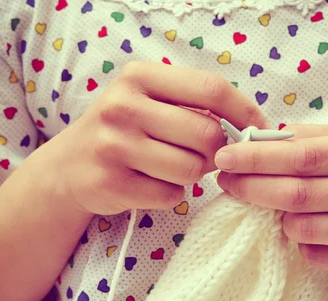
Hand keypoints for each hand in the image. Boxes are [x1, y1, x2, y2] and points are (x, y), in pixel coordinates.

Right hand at [40, 61, 267, 214]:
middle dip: (217, 151)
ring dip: (193, 174)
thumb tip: (251, 127)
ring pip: (191, 169)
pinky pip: (171, 196)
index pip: (211, 88)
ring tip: (172, 167)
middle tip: (205, 155)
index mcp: (139, 76)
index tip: (259, 128)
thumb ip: (193, 105)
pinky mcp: (111, 183)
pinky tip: (150, 183)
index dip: (244, 111)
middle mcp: (123, 106)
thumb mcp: (148, 100)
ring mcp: (113, 146)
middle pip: (207, 134)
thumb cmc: (122, 130)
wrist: (67, 167)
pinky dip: (171, 194)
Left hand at [215, 124, 327, 276]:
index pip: (305, 154)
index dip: (259, 157)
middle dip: (252, 187)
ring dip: (278, 218)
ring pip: (305, 228)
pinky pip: (317, 255)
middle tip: (226, 181)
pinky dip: (300, 243)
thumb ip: (311, 138)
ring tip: (275, 207)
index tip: (225, 156)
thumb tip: (258, 139)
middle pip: (300, 193)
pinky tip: (307, 231)